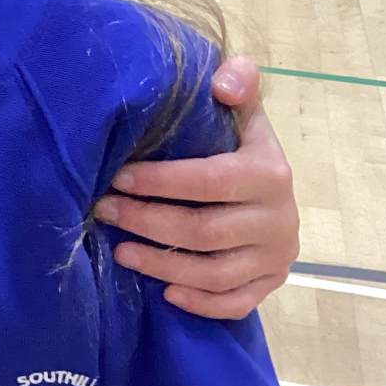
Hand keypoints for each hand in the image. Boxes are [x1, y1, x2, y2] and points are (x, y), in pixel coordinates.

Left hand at [92, 57, 297, 319]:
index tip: (117, 177)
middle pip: (204, 230)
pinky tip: (164, 291)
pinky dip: (200, 302)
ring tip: (119, 251)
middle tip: (105, 212)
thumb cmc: (243, 149)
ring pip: (215, 272)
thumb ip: (239, 85)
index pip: (210, 180)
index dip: (160, 181)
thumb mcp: (244, 114)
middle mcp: (279, 218)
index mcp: (271, 172)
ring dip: (161, 264)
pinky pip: (235, 303)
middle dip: (147, 222)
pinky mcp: (271, 284)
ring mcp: (276, 256)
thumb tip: (222, 82)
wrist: (278, 193)